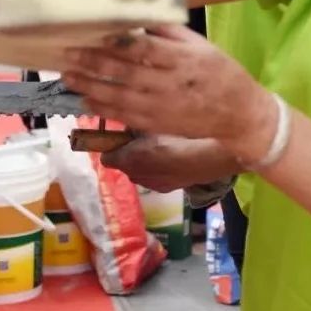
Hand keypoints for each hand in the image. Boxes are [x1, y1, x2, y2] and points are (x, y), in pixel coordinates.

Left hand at [61, 25, 277, 164]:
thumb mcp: (201, 46)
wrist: (238, 114)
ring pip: (120, 97)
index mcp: (183, 59)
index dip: (118, 43)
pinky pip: (125, 116)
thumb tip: (139, 15)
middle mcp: (170, 84)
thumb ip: (170, 32)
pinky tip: (85, 100)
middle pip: (126, 72)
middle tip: (68, 53)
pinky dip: (103, 109)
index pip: (144, 49)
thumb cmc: (219, 72)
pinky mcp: (157, 125)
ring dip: (91, 87)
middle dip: (94, 63)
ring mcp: (162, 107)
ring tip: (69, 76)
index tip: (94, 34)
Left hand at [102, 135, 235, 190]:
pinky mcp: (167, 188)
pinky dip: (162, 168)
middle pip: (125, 165)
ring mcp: (151, 185)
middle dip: (130, 153)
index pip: (107, 157)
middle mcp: (134, 177)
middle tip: (145, 137)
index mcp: (125, 159)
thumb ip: (136, 123)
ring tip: (164, 146)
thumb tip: (129, 122)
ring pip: (142, 172)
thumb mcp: (151, 121)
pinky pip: (157, 177)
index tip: (121, 135)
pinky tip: (176, 157)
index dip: (112, 145)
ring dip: (147, 161)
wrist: (203, 158)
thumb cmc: (176, 135)